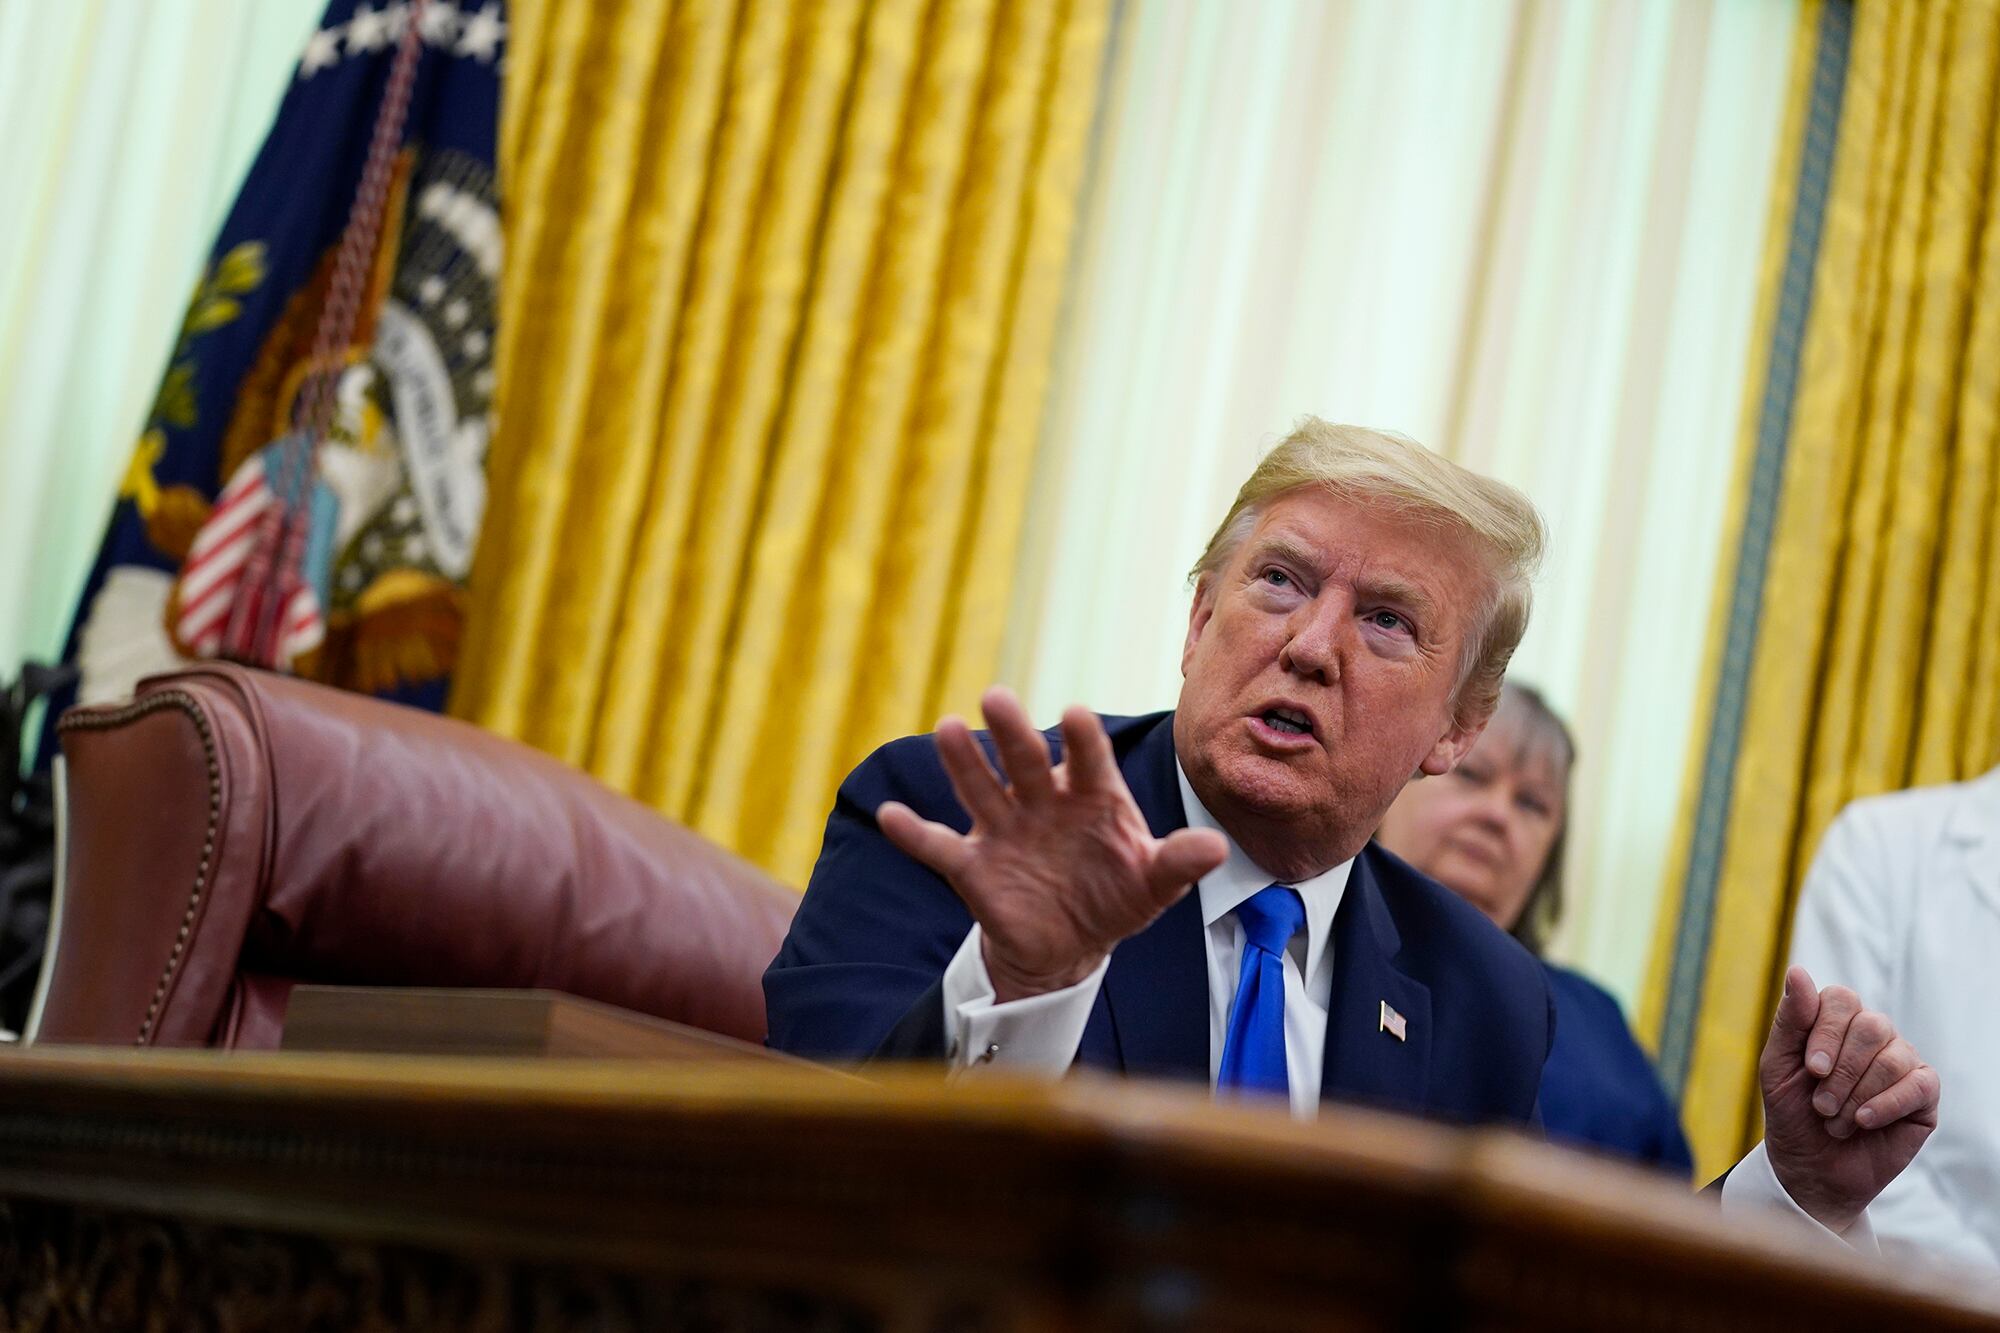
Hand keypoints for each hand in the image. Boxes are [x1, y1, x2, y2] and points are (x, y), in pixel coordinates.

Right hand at [878, 687, 1227, 1001]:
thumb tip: (1216, 846)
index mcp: (1092, 796)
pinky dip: (913, 833)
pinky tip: (889, 816)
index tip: (1072, 715)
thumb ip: (1177, 862)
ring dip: (963, 761)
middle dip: (1013, 732)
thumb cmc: (1116, 895)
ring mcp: (1005, 828)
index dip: (1081, 740)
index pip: (1088, 760)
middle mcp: (1044, 801)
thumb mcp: (1152, 883)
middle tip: (998, 697)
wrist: (1070, 942)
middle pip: (1026, 762)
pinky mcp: (974, 864)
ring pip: (980, 788)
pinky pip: (939, 846)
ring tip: (947, 728)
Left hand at [1759, 965, 1939, 1233]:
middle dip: (1841, 1072)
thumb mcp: (1777, 1066)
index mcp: (1836, 1021)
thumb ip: (1790, 1019)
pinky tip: (1864, 1122)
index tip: (1811, 1070)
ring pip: (1893, 1058)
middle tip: (1820, 1106)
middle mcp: (1873, 1035)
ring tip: (1836, 1121)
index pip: (1842, 1000)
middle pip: (1871, 1026)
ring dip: (1857, 1095)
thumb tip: (1798, 971)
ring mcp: (1902, 1062)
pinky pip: (1919, 1084)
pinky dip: (1886, 1105)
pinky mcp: (1924, 1095)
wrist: (1811, 1168)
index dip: (1825, 1033)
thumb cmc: (1792, 1113)